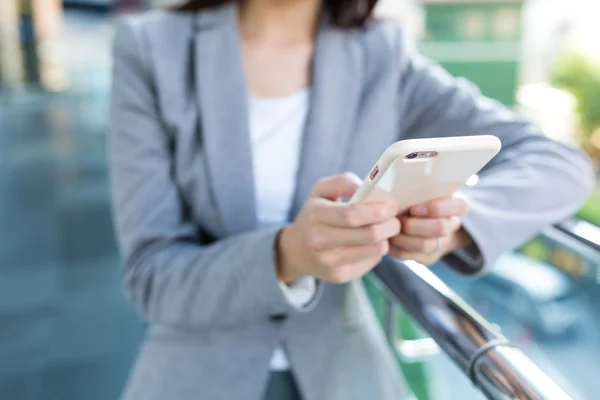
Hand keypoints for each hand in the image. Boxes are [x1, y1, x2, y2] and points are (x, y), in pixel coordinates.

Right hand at [277, 173, 399, 283]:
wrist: (296, 250)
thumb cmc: (314, 215)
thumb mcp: (320, 191)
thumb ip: (342, 182)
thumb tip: (365, 188)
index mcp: (315, 215)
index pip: (351, 215)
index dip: (376, 211)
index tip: (392, 207)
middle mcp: (319, 241)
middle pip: (368, 235)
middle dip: (390, 226)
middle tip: (395, 220)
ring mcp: (329, 262)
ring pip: (374, 250)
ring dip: (386, 239)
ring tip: (384, 230)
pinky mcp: (339, 276)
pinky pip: (370, 262)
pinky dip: (376, 251)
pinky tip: (370, 244)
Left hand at [388, 194, 471, 265]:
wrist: (419, 220)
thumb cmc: (417, 199)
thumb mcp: (422, 190)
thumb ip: (418, 189)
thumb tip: (399, 185)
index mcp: (455, 206)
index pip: (460, 206)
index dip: (438, 208)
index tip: (414, 208)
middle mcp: (451, 225)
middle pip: (441, 228)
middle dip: (416, 225)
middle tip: (399, 219)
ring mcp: (440, 244)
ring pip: (426, 245)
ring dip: (404, 238)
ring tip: (391, 229)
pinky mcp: (426, 257)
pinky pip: (411, 256)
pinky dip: (396, 247)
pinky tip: (388, 239)